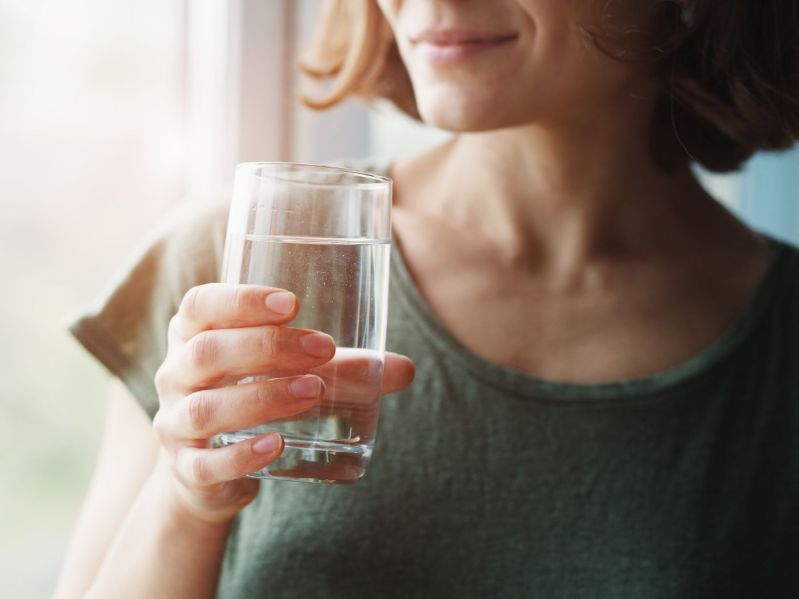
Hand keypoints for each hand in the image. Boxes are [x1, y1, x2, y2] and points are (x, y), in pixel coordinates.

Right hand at [151, 284, 413, 524]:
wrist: (210, 472)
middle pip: (206, 352)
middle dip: (266, 347)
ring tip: (312, 392)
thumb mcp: (289, 374)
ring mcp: (175, 424)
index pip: (200, 305)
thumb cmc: (253, 398)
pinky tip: (277, 445)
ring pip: (206, 408)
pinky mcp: (188, 469)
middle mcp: (175, 375)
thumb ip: (342, 368)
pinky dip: (242, 455)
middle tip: (322, 348)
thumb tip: (405, 369)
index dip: (240, 300)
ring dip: (262, 397)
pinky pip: (206, 463)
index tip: (292, 303)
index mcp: (193, 336)